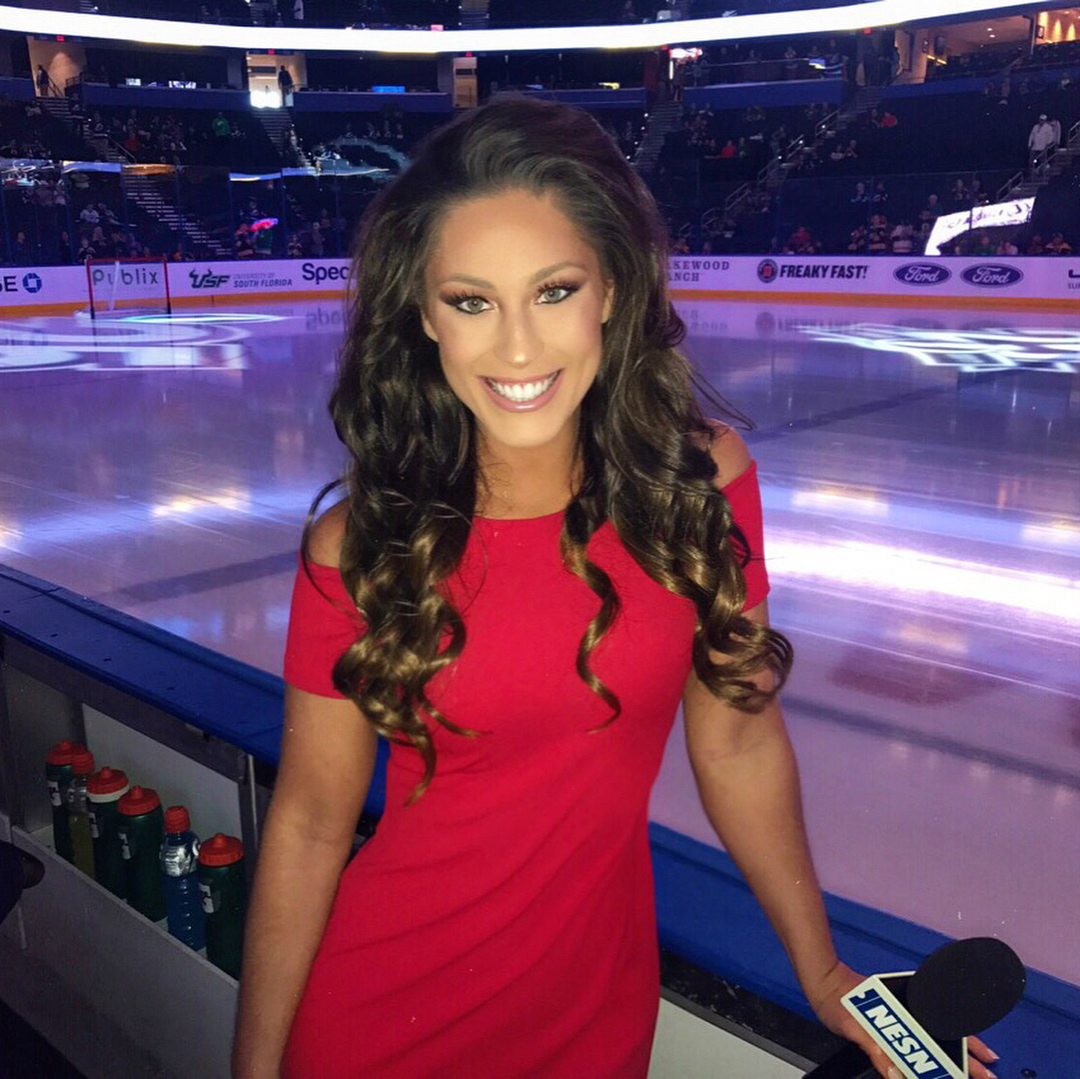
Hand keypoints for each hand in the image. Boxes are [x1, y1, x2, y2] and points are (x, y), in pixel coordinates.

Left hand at [804, 960, 1001, 1078]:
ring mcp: (902, 1011)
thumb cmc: (838, 1002)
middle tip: (990, 1075)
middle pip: (946, 1033)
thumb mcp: (854, 1028)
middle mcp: (908, 1009)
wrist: (823, 983)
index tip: (984, 1069)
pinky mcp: (893, 1015)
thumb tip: (898, 1075)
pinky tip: (944, 1052)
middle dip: (968, 1055)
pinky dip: (936, 1042)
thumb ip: (875, 1050)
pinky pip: (921, 1028)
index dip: (964, 1053)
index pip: (941, 1033)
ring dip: (958, 1048)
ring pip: (938, 1031)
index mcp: (903, 1012)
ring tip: (978, 1066)